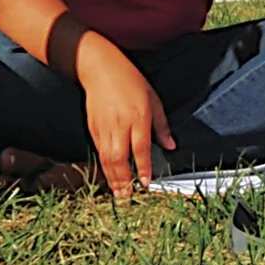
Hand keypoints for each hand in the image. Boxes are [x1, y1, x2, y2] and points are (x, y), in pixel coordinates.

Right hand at [78, 44, 173, 198]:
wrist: (100, 69)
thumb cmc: (130, 81)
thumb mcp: (153, 98)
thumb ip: (161, 125)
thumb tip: (171, 145)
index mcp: (138, 116)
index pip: (140, 148)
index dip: (143, 168)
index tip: (146, 183)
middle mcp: (120, 124)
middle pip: (120, 158)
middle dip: (124, 179)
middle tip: (128, 195)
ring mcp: (104, 127)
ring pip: (107, 158)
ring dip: (113, 178)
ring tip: (119, 193)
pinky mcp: (93, 128)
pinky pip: (99, 151)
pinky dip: (105, 166)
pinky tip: (110, 175)